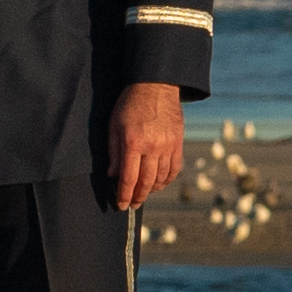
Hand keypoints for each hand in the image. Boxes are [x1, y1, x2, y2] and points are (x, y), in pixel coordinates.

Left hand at [105, 81, 186, 213]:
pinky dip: (167, 180)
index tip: (121, 205)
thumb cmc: (130, 104)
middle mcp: (152, 147)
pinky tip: (159, 183)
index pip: (128, 178)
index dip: (124, 195)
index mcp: (133, 143)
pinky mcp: (178, 143)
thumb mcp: (114, 125)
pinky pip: (174, 169)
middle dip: (138, 197)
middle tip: (132, 204)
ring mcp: (168, 146)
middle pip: (146, 182)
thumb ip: (114, 152)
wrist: (155, 86)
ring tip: (144, 194)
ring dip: (152, 190)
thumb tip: (113, 175)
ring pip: (161, 178)